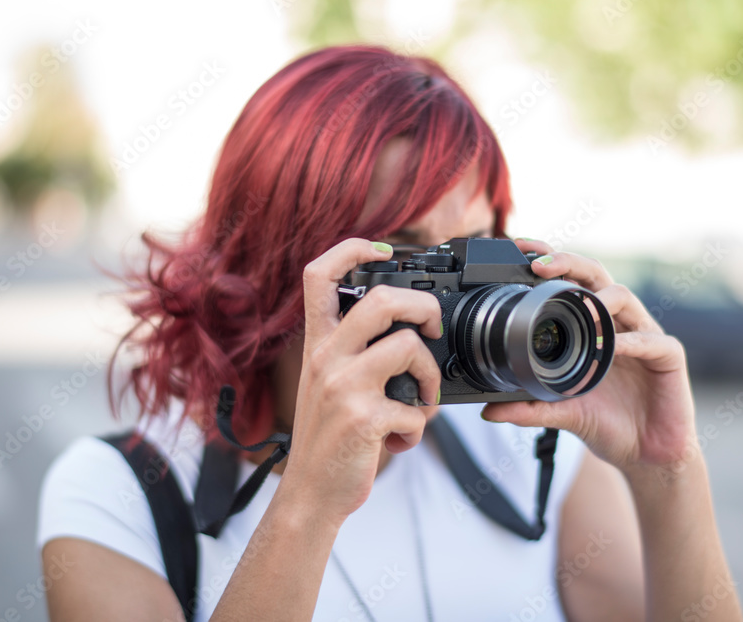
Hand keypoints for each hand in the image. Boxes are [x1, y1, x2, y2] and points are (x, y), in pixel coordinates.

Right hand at [278, 238, 441, 525]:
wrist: (310, 494)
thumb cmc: (328, 439)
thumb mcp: (328, 384)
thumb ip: (355, 353)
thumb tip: (411, 335)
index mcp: (318, 344)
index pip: (318, 274)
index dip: (352, 248)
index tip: (384, 250)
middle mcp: (325, 358)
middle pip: (382, 298)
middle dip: (424, 306)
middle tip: (432, 330)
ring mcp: (343, 387)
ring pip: (408, 346)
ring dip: (430, 376)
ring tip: (422, 401)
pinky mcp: (363, 419)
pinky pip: (414, 409)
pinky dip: (419, 428)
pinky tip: (402, 440)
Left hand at [480, 239, 695, 472]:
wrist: (646, 456)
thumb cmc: (608, 424)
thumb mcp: (561, 413)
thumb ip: (527, 408)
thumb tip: (487, 411)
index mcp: (591, 327)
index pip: (570, 281)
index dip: (549, 260)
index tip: (519, 249)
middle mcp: (616, 323)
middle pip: (595, 275)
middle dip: (568, 262)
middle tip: (540, 266)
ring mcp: (644, 335)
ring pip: (624, 297)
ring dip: (598, 301)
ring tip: (578, 310)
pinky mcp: (669, 356)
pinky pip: (651, 340)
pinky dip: (631, 341)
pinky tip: (613, 348)